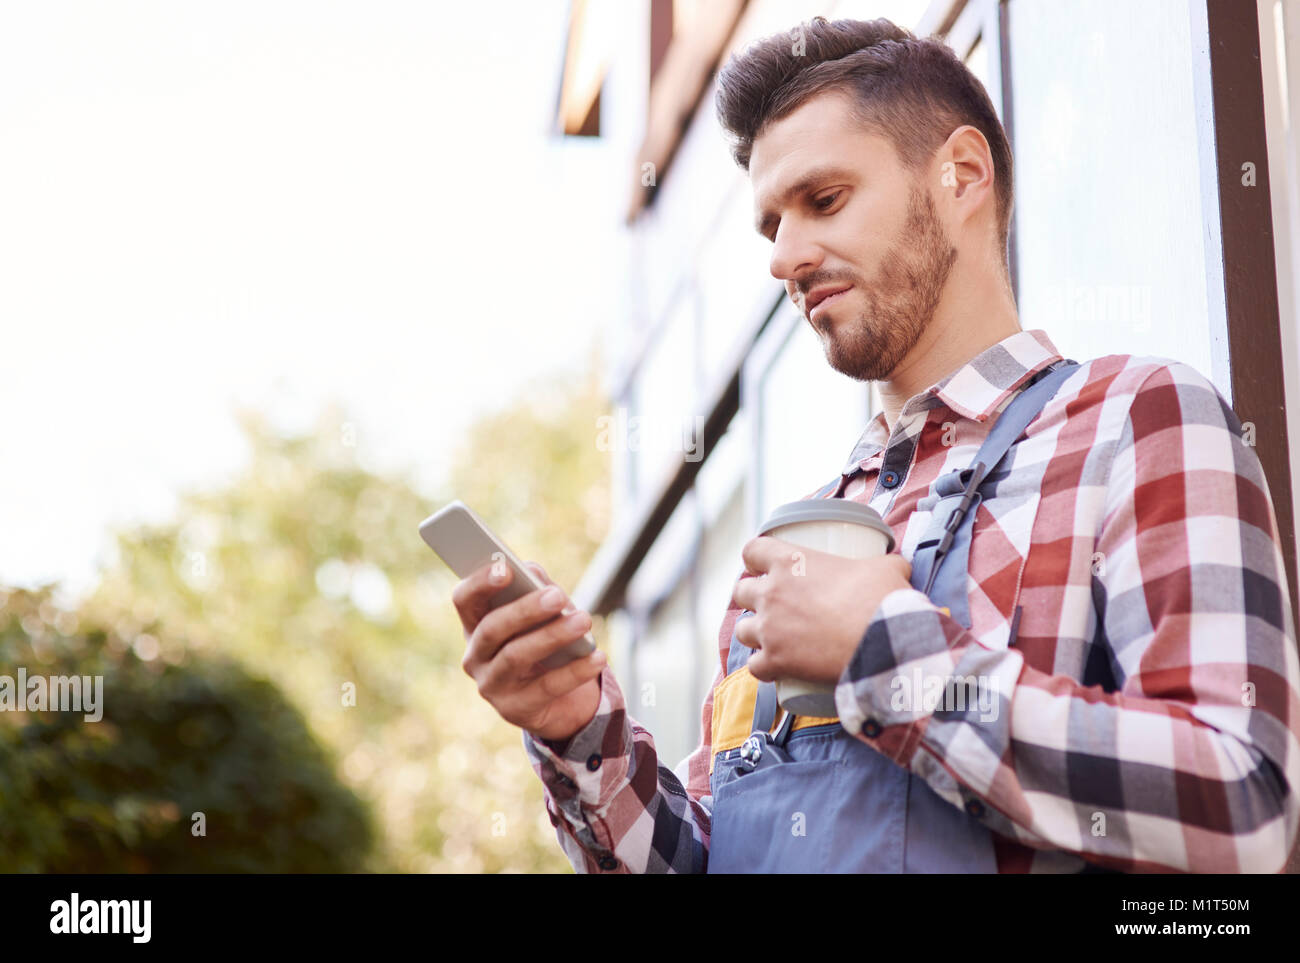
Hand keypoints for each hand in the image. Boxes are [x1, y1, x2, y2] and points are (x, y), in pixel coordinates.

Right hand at [455, 559, 604, 742]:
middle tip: (558, 595)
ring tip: (584, 621)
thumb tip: (533, 573)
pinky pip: (546, 687)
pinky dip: (576, 670)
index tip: (506, 568)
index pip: (465, 600)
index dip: (480, 583)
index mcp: (475, 625)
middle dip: (525, 609)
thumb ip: (535, 589)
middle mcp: (475, 656)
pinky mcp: (515, 710)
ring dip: (553, 636)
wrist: (558, 701)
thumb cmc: (546, 646)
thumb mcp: (541, 616)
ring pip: (516, 656)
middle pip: (491, 628)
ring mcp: (491, 685)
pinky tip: (598, 657)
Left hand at [731, 536, 911, 684]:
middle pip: (741, 591)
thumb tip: (899, 567)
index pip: (753, 550)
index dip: (754, 558)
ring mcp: (769, 628)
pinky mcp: (774, 661)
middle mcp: (771, 592)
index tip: (761, 566)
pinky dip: (764, 668)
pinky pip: (754, 667)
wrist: (884, 643)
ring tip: (772, 638)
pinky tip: (774, 669)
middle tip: (771, 605)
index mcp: (790, 561)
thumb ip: (885, 563)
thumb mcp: (887, 568)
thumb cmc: (883, 600)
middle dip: (752, 598)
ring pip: (742, 630)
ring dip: (754, 633)